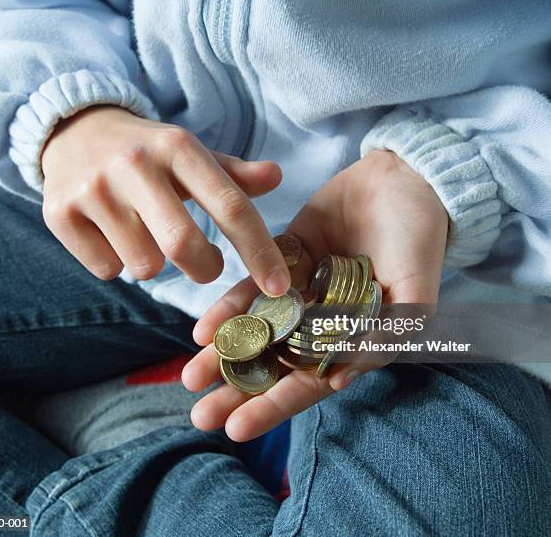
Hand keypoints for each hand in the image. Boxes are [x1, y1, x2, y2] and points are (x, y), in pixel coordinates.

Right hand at [41, 106, 289, 293]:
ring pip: (143, 266)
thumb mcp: (189, 154)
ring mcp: (94, 189)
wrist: (74, 130)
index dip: (259, 252)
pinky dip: (117, 262)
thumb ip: (233, 173)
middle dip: (204, 268)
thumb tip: (275, 176)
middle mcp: (135, 165)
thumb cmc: (147, 150)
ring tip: (145, 233)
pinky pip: (107, 269)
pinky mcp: (60, 213)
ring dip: (154, 262)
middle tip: (205, 263)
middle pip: (183, 245)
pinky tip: (111, 234)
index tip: (278, 288)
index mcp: (178, 148)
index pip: (230, 206)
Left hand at [182, 150, 448, 440]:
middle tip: (200, 415)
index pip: (310, 380)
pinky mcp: (284, 255)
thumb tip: (340, 380)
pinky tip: (203, 330)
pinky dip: (229, 308)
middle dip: (238, 389)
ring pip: (257, 328)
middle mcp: (321, 318)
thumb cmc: (419, 238)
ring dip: (224, 354)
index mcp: (353, 336)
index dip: (275, 405)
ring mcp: (300, 288)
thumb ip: (385, 334)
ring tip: (188, 378)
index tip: (236, 429)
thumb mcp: (414, 290)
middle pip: (275, 362)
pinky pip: (252, 285)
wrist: (405, 179)